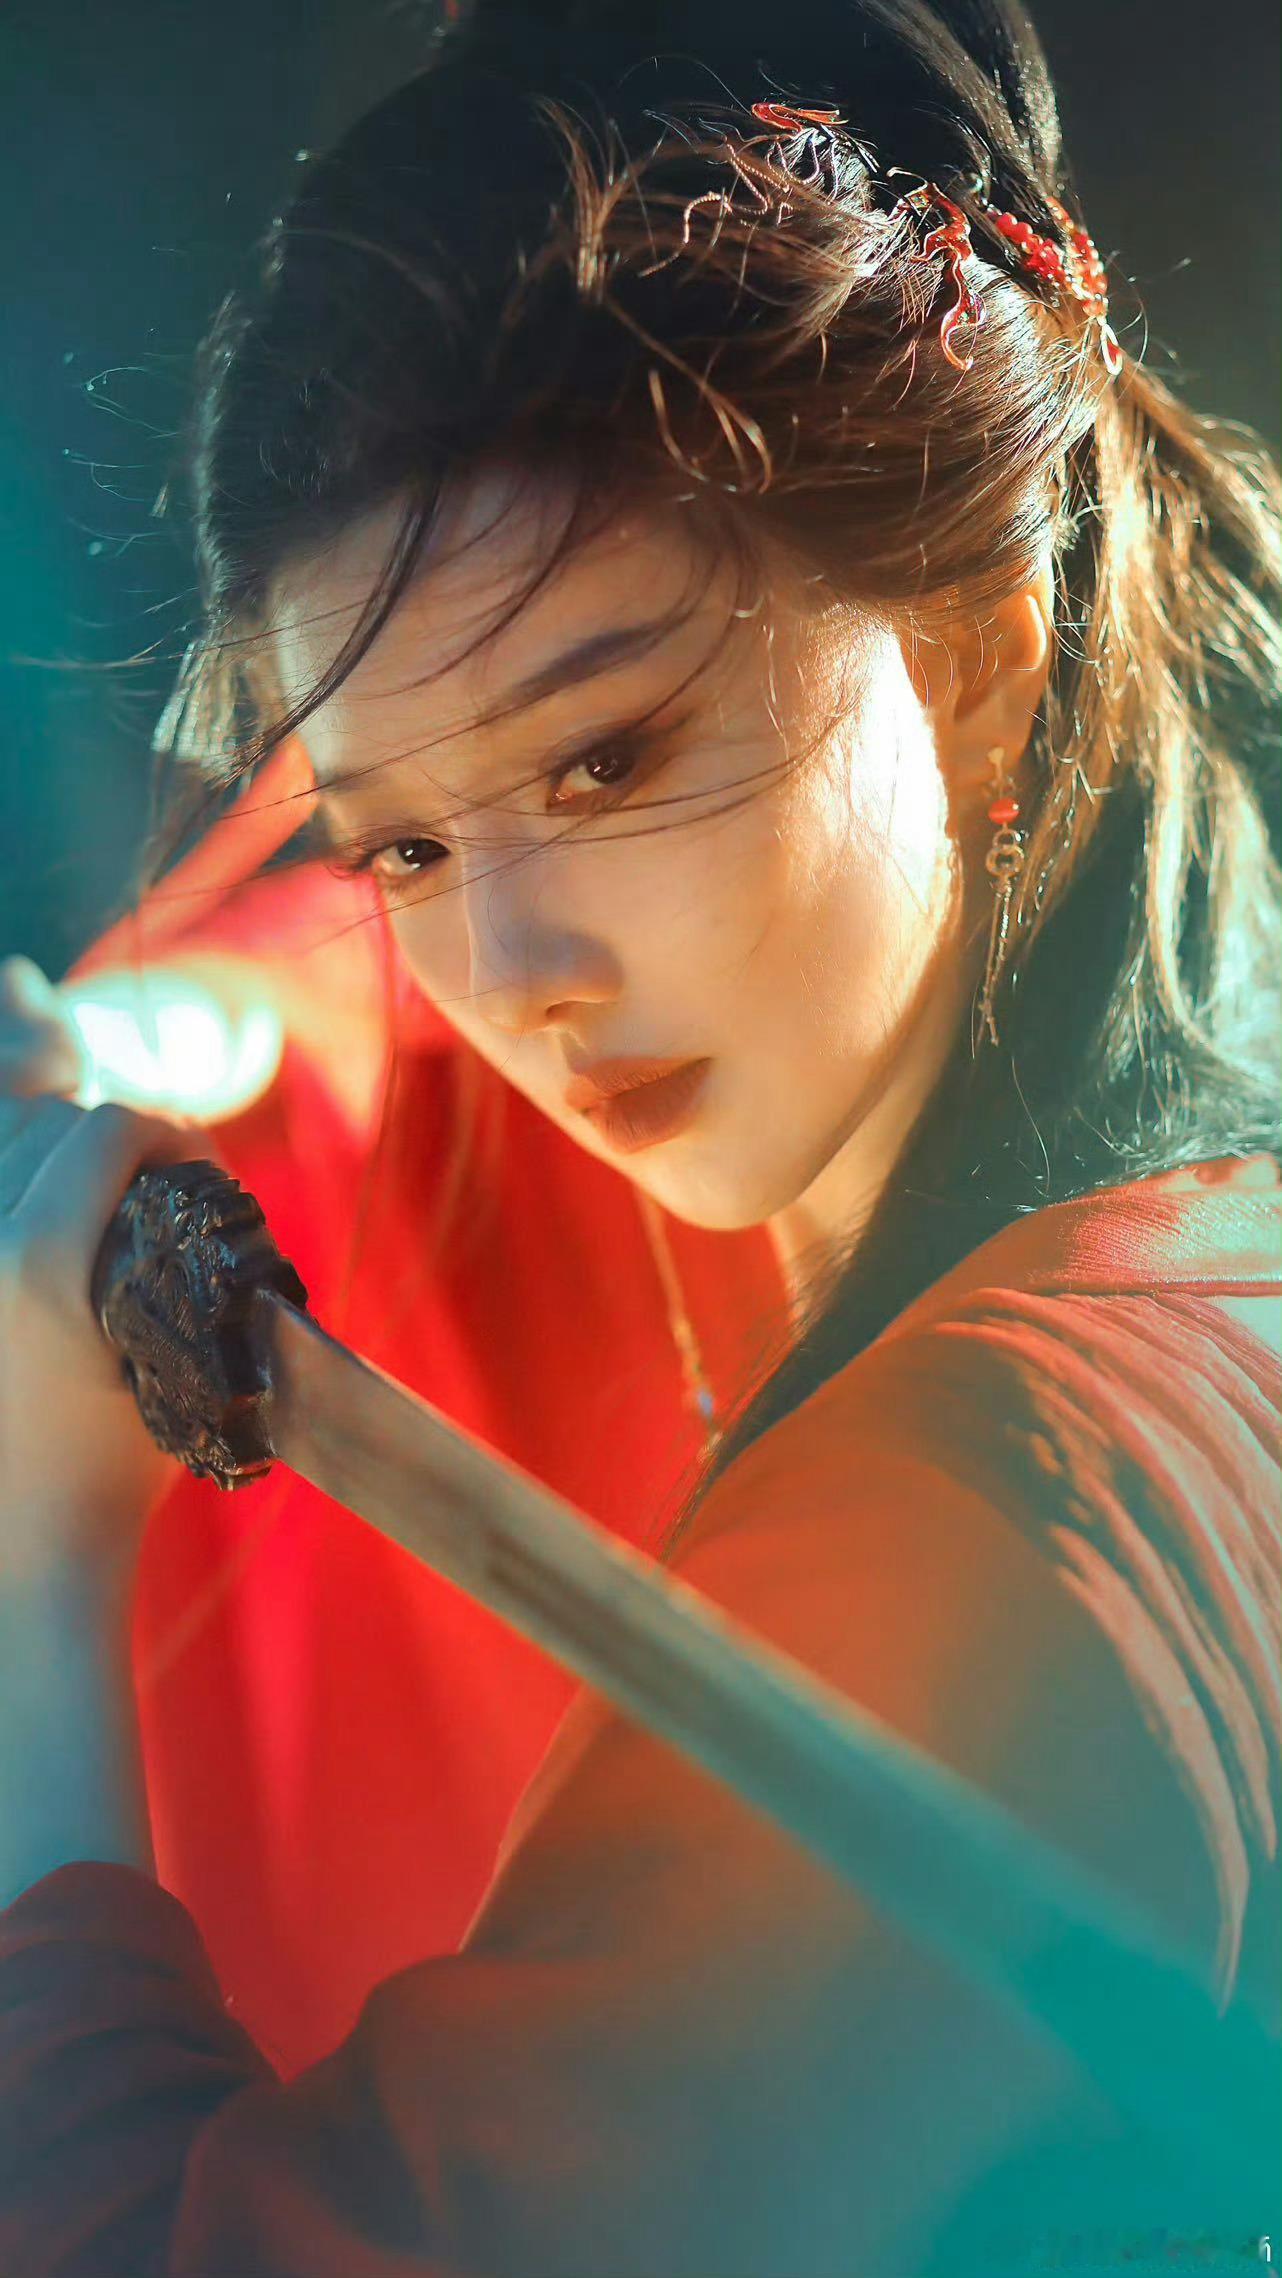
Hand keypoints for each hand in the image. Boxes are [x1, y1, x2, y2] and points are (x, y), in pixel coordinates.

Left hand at [0, 955, 204, 1592]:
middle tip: (151, 1176)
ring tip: (89, 1191)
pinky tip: (37, 1215)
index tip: (197, 1162)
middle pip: (43, 1126)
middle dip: (106, 1139)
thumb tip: (215, 1200)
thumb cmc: (110, 1479)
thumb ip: (197, 1278)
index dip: (168, 1130)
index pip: (105, 1131)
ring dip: (45, 1153)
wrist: (19, 1563)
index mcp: (36, 1266)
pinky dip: (11, 1192)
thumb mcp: (181, 1366)